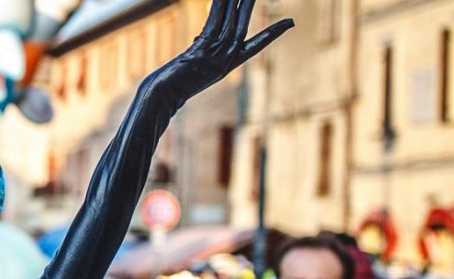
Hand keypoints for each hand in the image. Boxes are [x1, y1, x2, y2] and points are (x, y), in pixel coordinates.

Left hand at [138, 0, 292, 106]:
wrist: (162, 95)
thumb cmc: (173, 86)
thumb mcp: (194, 69)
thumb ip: (203, 53)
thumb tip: (202, 40)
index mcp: (229, 63)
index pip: (258, 44)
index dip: (273, 33)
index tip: (291, 22)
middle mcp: (226, 57)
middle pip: (244, 23)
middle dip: (251, 4)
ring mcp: (215, 53)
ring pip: (231, 19)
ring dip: (238, 1)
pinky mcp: (203, 48)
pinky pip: (214, 21)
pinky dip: (220, 6)